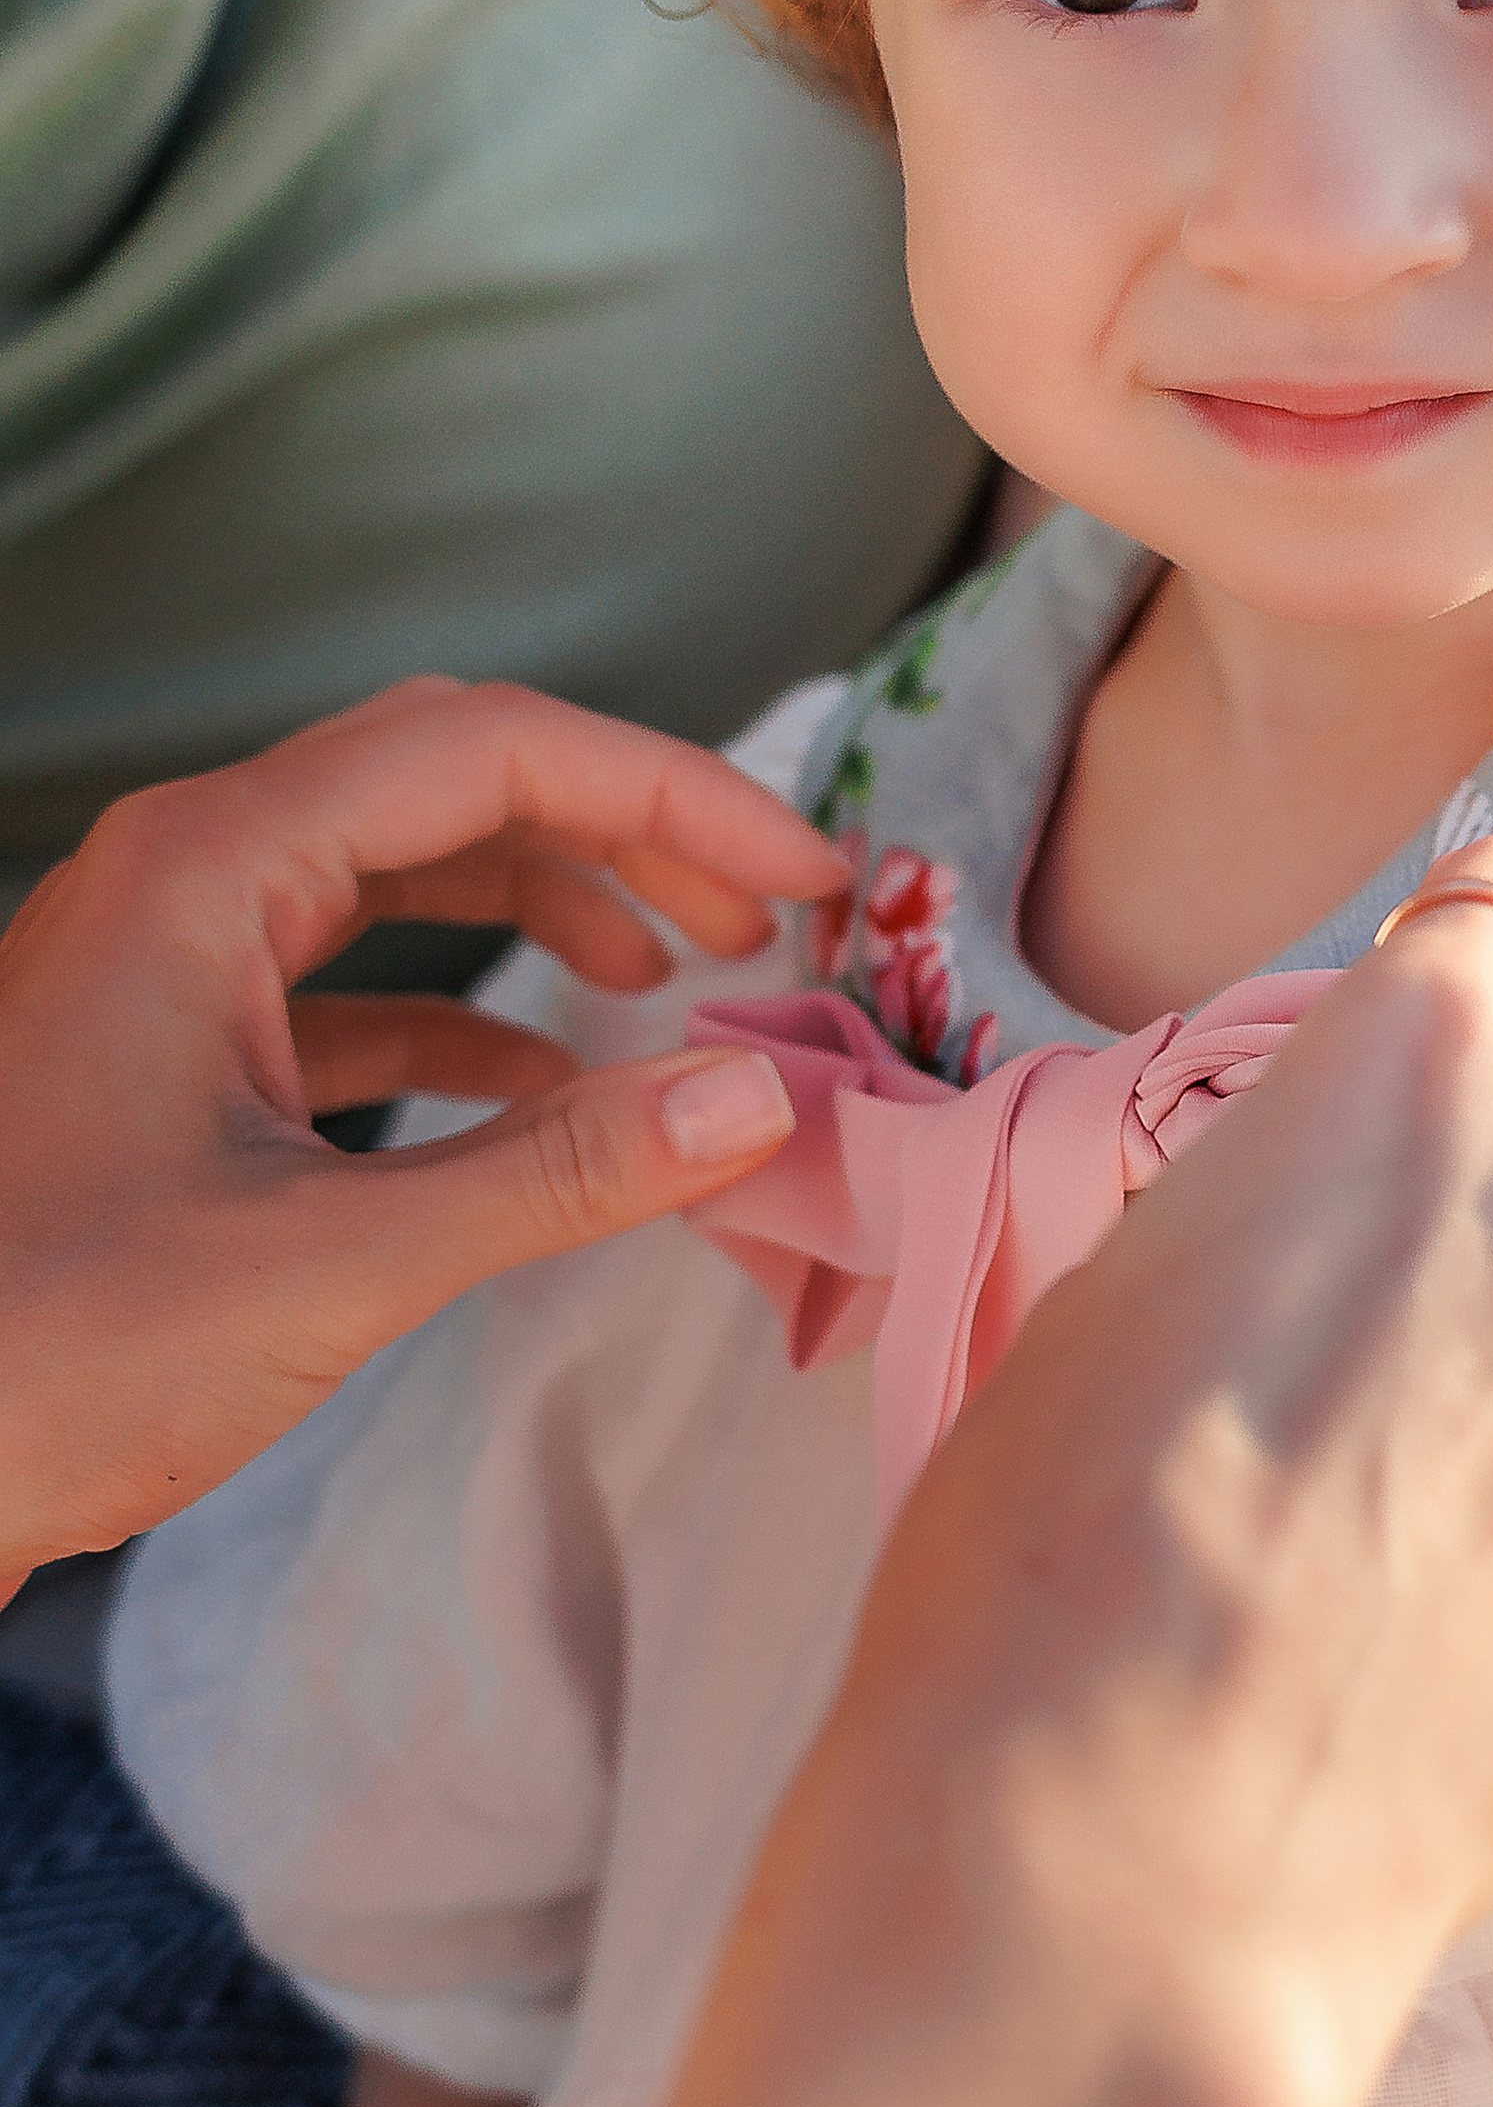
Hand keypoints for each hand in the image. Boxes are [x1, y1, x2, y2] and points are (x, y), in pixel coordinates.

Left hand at [0, 677, 849, 1596]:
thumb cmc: (44, 1357)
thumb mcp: (331, 1264)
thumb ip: (558, 1173)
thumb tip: (759, 1098)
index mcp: (209, 869)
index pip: (492, 748)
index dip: (672, 792)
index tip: (803, 873)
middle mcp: (181, 874)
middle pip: (450, 778)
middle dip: (622, 829)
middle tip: (762, 914)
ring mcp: (162, 957)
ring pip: (396, 866)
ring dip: (547, 903)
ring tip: (677, 976)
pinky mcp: (157, 1046)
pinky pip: (340, 971)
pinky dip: (461, 1002)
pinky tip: (545, 1078)